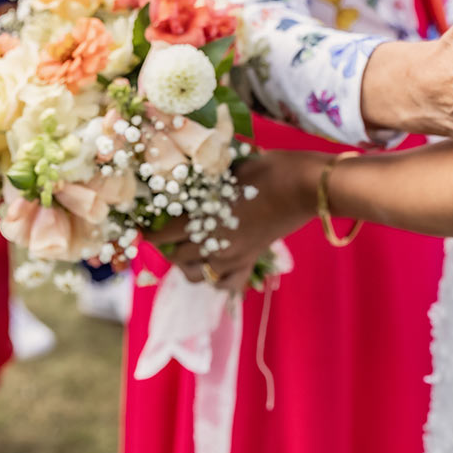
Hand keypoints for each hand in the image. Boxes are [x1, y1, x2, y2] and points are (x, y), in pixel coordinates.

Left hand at [144, 151, 321, 291]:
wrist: (305, 186)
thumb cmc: (268, 169)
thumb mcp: (229, 168)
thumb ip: (205, 179)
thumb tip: (187, 176)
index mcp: (204, 218)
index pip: (164, 235)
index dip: (152, 231)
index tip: (147, 224)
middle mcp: (214, 243)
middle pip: (177, 257)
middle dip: (170, 246)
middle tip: (172, 231)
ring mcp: (233, 256)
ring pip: (197, 275)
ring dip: (189, 264)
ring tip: (192, 248)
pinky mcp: (251, 261)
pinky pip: (227, 285)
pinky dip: (218, 280)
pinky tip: (217, 265)